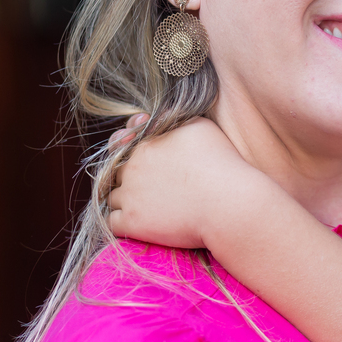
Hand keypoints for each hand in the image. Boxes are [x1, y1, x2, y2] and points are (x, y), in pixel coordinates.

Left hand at [106, 116, 253, 249]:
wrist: (227, 202)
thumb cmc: (220, 162)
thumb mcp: (199, 126)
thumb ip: (172, 119)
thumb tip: (153, 119)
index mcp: (145, 144)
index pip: (122, 145)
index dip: (131, 152)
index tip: (149, 162)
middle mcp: (132, 167)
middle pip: (118, 172)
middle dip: (130, 178)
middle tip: (153, 187)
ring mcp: (129, 196)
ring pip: (114, 197)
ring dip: (126, 201)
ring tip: (150, 206)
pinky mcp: (132, 222)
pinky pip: (113, 222)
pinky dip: (123, 222)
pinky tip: (141, 222)